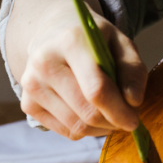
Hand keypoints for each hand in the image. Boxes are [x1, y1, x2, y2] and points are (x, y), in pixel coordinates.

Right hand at [16, 0, 146, 138]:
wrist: (54, 31)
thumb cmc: (93, 39)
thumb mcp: (120, 42)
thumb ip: (133, 70)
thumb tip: (133, 102)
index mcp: (71, 41)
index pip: (96, 89)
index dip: (119, 111)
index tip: (134, 120)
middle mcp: (44, 62)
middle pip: (86, 112)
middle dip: (113, 122)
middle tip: (128, 119)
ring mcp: (31, 84)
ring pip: (76, 127)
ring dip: (101, 128)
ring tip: (111, 115)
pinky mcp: (27, 103)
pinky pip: (65, 131)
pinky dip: (84, 129)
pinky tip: (90, 112)